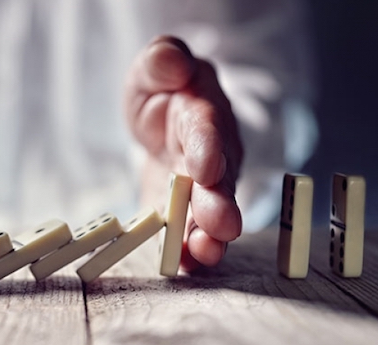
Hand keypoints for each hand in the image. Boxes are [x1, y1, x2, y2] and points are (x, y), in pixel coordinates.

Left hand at [124, 35, 243, 272]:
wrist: (165, 119)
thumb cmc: (164, 89)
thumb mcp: (155, 66)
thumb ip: (162, 60)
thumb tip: (173, 61)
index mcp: (202, 113)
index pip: (207, 129)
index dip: (208, 148)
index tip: (207, 168)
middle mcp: (211, 155)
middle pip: (218, 181)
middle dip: (218, 203)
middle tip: (221, 225)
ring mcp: (201, 188)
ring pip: (209, 213)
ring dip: (208, 236)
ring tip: (207, 254)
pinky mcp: (182, 211)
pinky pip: (187, 232)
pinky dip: (187, 252)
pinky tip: (185, 266)